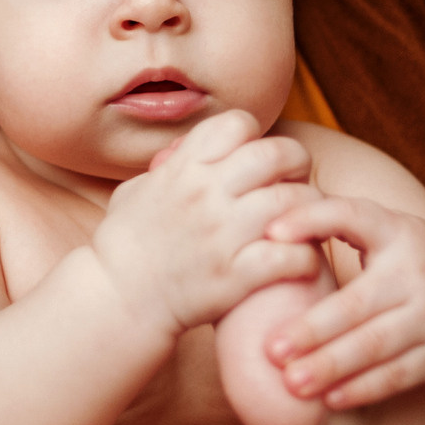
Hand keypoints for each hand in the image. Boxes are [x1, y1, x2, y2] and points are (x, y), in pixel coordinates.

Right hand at [93, 111, 322, 337]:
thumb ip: (167, 168)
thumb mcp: (134, 191)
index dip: (254, 137)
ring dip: (308, 211)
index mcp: (184, 168)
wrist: (116, 301)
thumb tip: (183, 151)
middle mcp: (205, 194)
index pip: (238, 124)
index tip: (257, 160)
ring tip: (303, 224)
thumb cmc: (123, 248)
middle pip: (277, 154)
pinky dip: (306, 256)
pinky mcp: (236, 276)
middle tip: (294, 185)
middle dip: (296, 165)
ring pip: (294, 201)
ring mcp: (223, 234)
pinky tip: (299, 260)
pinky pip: (293, 255)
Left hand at [261, 195, 424, 409]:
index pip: (352, 216)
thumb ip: (331, 223)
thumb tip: (268, 226)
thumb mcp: (378, 230)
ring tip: (292, 383)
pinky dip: (363, 389)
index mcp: (397, 230)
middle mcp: (419, 272)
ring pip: (376, 346)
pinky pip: (398, 375)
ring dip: (332, 366)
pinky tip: (330, 399)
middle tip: (271, 350)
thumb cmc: (401, 258)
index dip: (312, 220)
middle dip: (313, 330)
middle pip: (359, 304)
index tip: (270, 234)